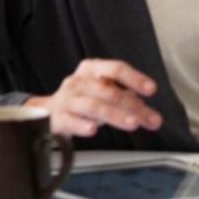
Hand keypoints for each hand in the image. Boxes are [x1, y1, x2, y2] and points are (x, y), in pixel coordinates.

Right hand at [24, 58, 161, 137]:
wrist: (46, 112)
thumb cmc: (83, 99)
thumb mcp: (106, 95)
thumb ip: (130, 104)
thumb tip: (152, 117)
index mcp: (93, 69)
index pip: (116, 69)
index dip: (135, 78)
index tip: (151, 89)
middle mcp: (79, 81)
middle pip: (108, 90)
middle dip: (130, 104)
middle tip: (146, 118)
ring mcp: (67, 100)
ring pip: (93, 106)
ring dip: (114, 114)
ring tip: (132, 123)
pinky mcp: (57, 118)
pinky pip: (70, 121)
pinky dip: (81, 125)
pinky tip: (93, 130)